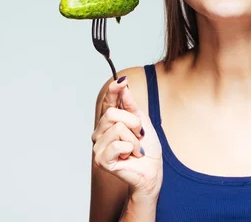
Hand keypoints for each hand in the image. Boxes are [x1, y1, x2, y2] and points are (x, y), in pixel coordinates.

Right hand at [91, 76, 162, 198]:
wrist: (152, 170)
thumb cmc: (147, 147)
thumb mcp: (143, 121)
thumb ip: (131, 105)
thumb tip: (124, 86)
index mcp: (109, 122)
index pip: (108, 102)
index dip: (113, 90)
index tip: (122, 81)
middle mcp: (100, 132)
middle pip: (112, 114)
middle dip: (133, 123)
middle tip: (139, 135)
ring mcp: (99, 146)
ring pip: (117, 129)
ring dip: (134, 140)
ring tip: (136, 149)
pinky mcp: (101, 160)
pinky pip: (117, 145)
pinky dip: (130, 149)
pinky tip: (130, 156)